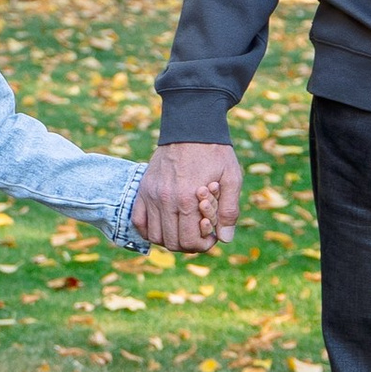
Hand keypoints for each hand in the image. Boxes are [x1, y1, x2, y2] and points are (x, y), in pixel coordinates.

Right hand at [132, 139, 242, 254]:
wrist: (191, 126)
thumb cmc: (215, 152)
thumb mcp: (232, 178)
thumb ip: (229, 211)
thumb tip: (224, 239)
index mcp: (187, 200)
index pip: (188, 241)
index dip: (202, 246)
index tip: (211, 236)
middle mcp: (165, 200)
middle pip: (172, 242)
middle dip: (189, 245)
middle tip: (200, 234)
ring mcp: (151, 195)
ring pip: (154, 236)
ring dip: (170, 239)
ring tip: (184, 229)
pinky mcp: (143, 189)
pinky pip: (138, 221)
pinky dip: (149, 230)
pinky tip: (165, 225)